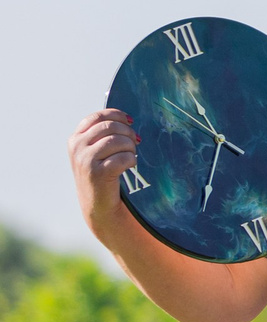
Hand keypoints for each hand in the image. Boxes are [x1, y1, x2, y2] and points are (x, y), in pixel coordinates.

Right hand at [68, 109, 141, 232]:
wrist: (99, 206)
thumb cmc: (102, 177)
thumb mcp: (95, 153)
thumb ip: (103, 136)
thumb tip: (127, 120)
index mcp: (75, 139)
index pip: (97, 117)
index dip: (117, 115)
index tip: (130, 121)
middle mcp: (77, 147)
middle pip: (110, 126)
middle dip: (128, 132)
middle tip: (136, 142)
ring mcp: (86, 159)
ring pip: (118, 140)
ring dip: (131, 147)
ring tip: (131, 156)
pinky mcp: (98, 173)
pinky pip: (124, 157)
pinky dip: (132, 160)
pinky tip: (130, 166)